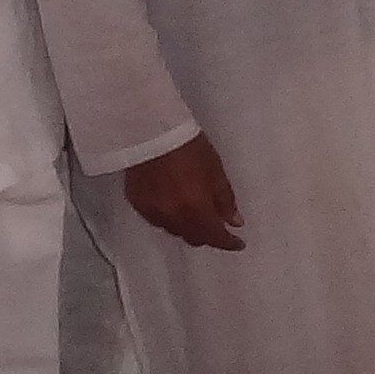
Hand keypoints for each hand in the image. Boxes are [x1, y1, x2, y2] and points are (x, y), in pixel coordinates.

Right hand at [125, 134, 244, 251]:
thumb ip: (225, 200)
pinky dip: (168, 217)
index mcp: (195, 209)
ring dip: (186, 226)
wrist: (151, 130)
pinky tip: (173, 205)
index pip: (214, 237)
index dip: (228, 242)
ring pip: (174, 230)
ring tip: (193, 214)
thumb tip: (234, 222)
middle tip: (217, 227)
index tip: (237, 243)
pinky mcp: (137, 204)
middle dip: (207, 235)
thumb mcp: (216, 171)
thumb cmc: (188, 146)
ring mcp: (152, 212)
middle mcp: (173, 217)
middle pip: (193, 237)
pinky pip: (156, 220)